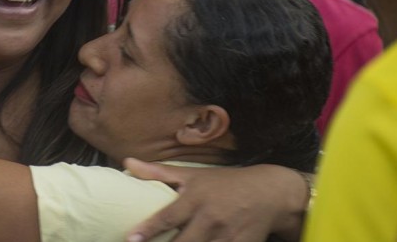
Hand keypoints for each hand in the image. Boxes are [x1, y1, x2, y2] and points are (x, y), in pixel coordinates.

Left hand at [123, 158, 307, 241]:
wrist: (270, 192)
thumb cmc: (225, 183)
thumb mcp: (193, 175)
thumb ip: (159, 173)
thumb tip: (127, 163)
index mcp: (196, 197)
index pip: (168, 217)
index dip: (148, 229)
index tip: (131, 239)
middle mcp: (211, 217)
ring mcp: (227, 235)